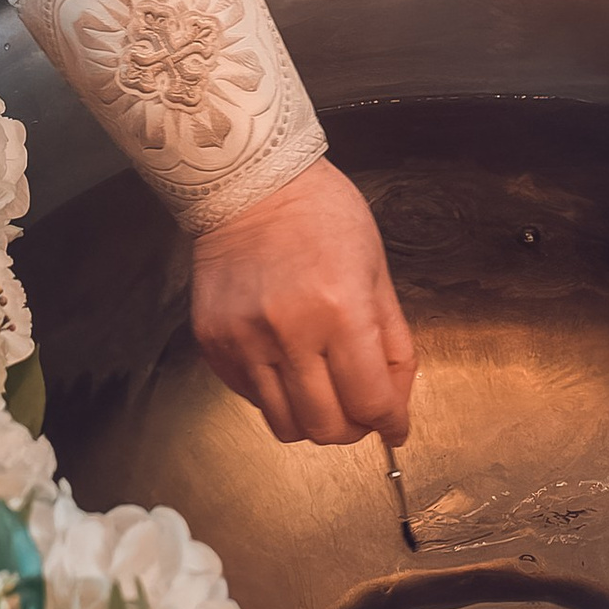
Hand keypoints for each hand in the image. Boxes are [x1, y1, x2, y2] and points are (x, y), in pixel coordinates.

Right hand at [187, 157, 415, 446]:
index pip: (370, 402)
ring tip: (321, 388)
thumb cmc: (319, 212)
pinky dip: (275, 394)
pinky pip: (250, 398)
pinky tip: (286, 361)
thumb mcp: (375, 267)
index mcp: (339, 308)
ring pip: (285, 425)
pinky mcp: (214, 342)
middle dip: (352, 427)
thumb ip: (392, 341)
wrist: (249, 181)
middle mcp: (288, 331)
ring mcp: (244, 340)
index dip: (389, 422)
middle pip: (326, 427)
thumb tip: (394, 403)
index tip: (393, 424)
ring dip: (312, 418)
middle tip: (358, 406)